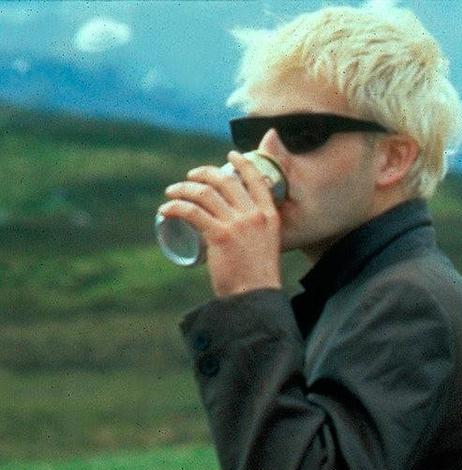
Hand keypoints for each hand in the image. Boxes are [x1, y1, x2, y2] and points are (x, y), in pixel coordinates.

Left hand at [158, 151, 282, 296]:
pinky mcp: (219, 235)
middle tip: (190, 177)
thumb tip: (238, 229)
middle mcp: (255, 215)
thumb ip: (256, 235)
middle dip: (205, 173)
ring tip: (172, 192)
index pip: (257, 180)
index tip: (230, 155)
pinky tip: (166, 209)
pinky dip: (175, 207)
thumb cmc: (257, 277)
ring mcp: (238, 224)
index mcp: (270, 216)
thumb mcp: (265, 246)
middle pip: (227, 181)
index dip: (243, 164)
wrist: (254, 297)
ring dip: (183, 188)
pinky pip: (191, 212)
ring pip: (205, 193)